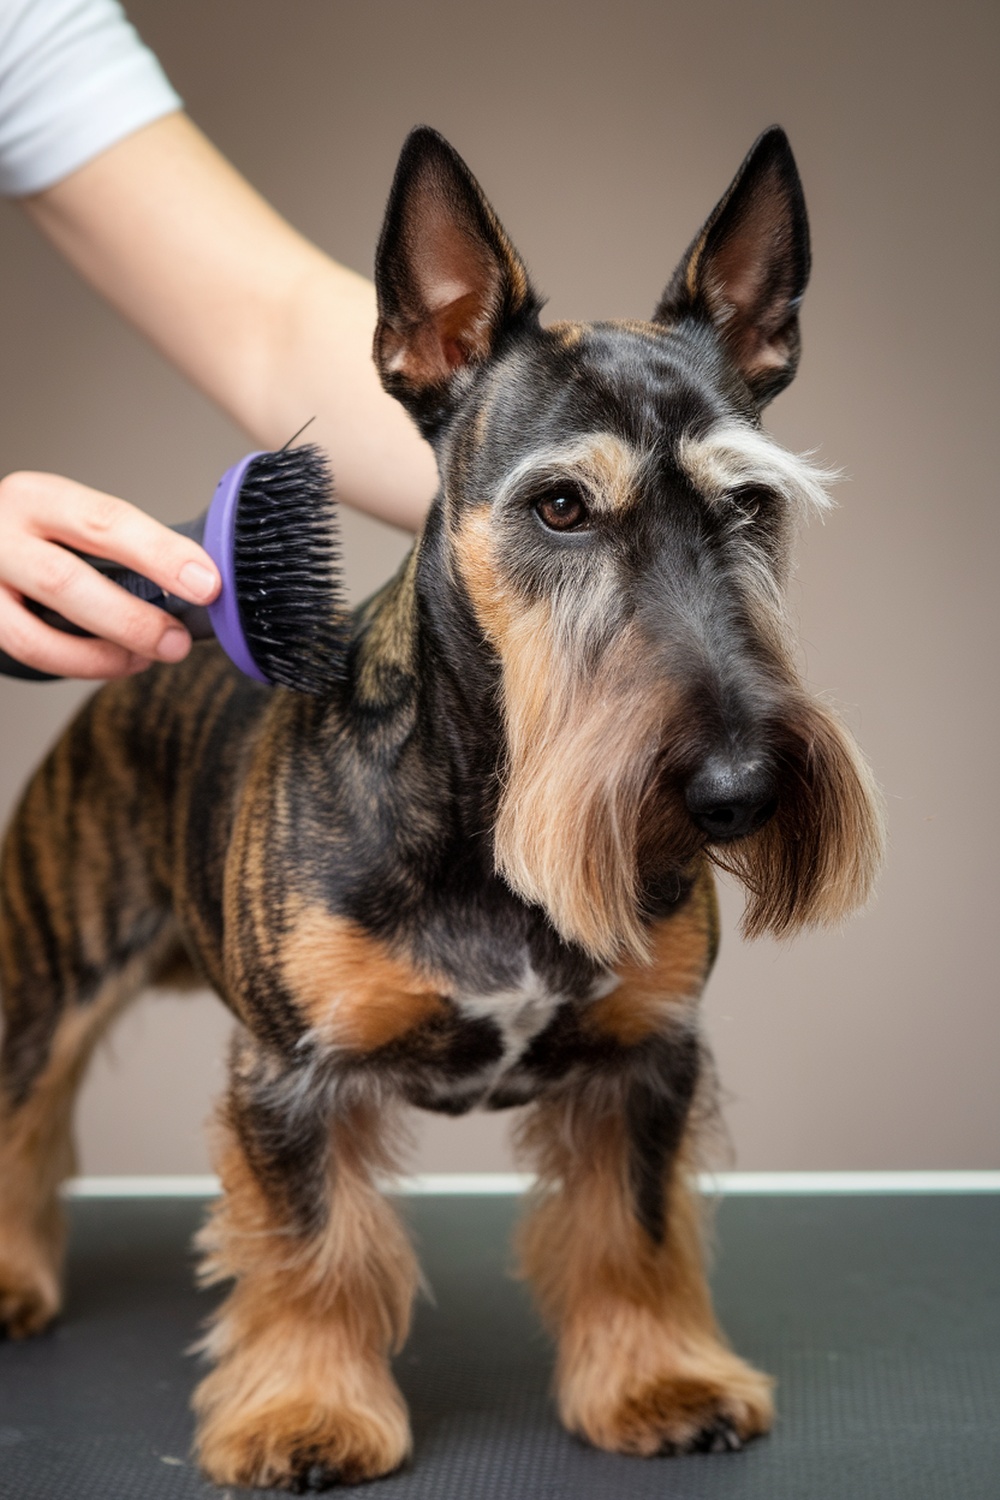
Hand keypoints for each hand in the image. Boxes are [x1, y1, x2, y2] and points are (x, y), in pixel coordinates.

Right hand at [0, 471, 219, 678]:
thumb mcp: (72, 518)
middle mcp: (2, 535)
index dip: (161, 554)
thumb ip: (122, 544)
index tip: (206, 582)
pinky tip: (114, 662)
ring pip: (36, 634)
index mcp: (39, 498)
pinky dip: (78, 666)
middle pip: (65, 580)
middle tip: (177, 641)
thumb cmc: (39, 536)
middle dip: (131, 619)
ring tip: (146, 658)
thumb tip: (197, 581)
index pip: (106, 521)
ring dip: (102, 656)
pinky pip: (28, 655)